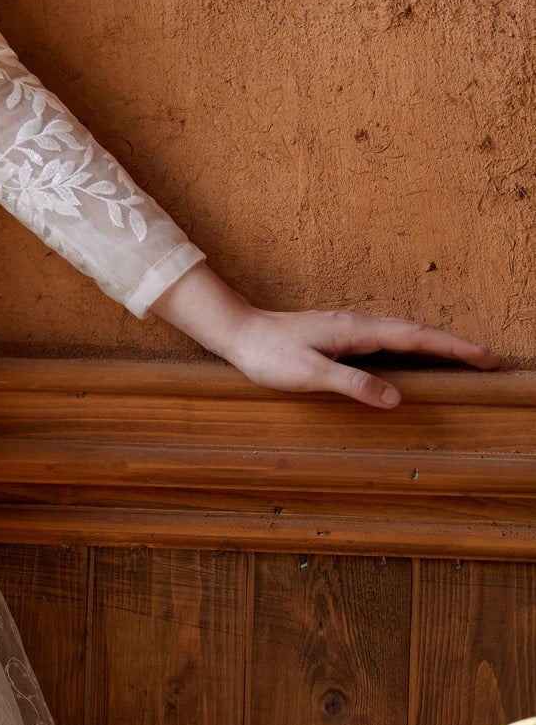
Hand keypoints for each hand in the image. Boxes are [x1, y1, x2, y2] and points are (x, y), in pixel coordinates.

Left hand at [149, 263, 499, 409]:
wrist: (237, 332)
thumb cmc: (268, 354)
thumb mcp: (310, 375)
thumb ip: (353, 385)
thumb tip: (397, 399)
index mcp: (357, 332)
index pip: (417, 338)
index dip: (454, 348)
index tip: (485, 357)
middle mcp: (359, 325)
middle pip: (417, 334)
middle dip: (455, 346)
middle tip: (488, 359)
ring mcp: (350, 329)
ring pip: (403, 335)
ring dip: (434, 345)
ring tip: (462, 358)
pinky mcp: (340, 336)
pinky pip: (386, 340)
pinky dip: (410, 347)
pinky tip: (411, 356)